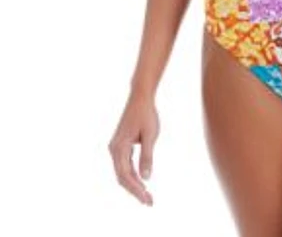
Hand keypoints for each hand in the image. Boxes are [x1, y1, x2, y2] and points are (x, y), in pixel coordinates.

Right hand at [108, 90, 159, 205]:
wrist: (140, 98)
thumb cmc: (146, 114)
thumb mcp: (150, 135)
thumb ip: (147, 156)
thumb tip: (146, 178)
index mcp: (119, 147)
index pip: (125, 176)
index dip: (136, 190)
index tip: (147, 199)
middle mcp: (114, 149)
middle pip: (122, 177)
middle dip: (135, 191)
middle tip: (149, 202)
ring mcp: (116, 147)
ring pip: (122, 172)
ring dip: (134, 184)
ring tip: (147, 196)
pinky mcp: (120, 145)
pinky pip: (124, 165)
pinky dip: (132, 175)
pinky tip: (142, 182)